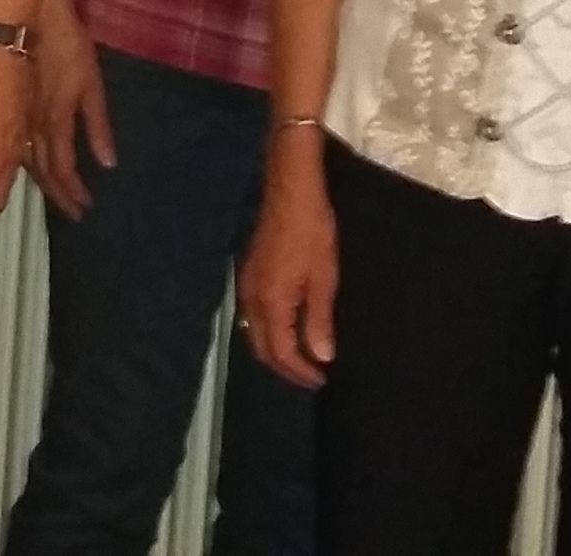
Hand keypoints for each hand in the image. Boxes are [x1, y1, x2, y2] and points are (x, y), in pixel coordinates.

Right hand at [24, 0, 113, 219]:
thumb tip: (108, 163)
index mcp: (57, 123)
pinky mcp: (11, 109)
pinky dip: (26, 164)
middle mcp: (35, 129)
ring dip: (42, 183)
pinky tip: (29, 169)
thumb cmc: (68, 48)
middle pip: (44, 173)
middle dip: (59, 195)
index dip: (73, 193)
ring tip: (55, 197)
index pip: (63, 170)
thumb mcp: (91, 86)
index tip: (83, 209)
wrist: (30, 21)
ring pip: (28, 163)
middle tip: (72, 213)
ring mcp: (19, 120)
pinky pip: (17, 147)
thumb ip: (98, 126)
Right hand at [237, 161, 336, 388]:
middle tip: (311, 376)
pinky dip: (268, 332)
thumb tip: (320, 356)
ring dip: (275, 351)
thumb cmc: (312, 232)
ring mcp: (247, 286)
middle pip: (261, 348)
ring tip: (300, 358)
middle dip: (285, 367)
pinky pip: (253, 316)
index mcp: (271, 304)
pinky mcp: (249, 274)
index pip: (281, 353)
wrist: (290, 191)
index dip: (300, 371)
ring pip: (254, 333)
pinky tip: (286, 328)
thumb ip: (319, 320)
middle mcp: (252, 300)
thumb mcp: (324, 278)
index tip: (321, 379)